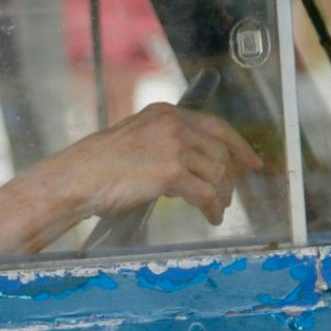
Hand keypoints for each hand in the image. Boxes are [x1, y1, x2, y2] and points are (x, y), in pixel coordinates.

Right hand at [74, 98, 264, 224]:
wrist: (78, 177)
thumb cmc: (99, 166)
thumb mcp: (137, 140)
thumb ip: (166, 143)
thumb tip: (195, 167)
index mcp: (166, 113)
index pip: (216, 126)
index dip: (239, 146)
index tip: (253, 163)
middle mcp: (173, 124)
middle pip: (220, 152)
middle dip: (229, 179)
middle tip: (228, 197)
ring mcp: (173, 147)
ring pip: (216, 174)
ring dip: (220, 197)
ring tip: (216, 211)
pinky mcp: (170, 172)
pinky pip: (205, 193)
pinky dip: (211, 208)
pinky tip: (210, 217)